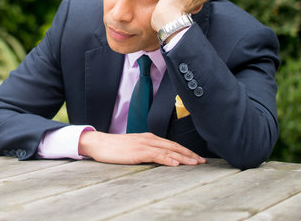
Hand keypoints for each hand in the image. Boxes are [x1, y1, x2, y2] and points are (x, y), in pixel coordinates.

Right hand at [78, 131, 205, 165]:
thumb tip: (156, 158)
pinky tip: (176, 163)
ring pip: (168, 150)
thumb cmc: (113, 147)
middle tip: (202, 161)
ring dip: (183, 157)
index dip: (185, 150)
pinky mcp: (138, 152)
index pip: (171, 144)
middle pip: (174, 146)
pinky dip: (168, 159)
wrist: (99, 143)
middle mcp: (148, 139)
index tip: (195, 157)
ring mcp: (143, 144)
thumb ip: (145, 150)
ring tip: (194, 163)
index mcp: (148, 137)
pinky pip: (157, 155)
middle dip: (189, 153)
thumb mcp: (132, 147)